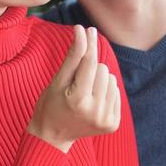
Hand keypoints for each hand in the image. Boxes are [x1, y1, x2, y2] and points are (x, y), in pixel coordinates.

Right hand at [27, 24, 120, 151]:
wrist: (52, 137)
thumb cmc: (50, 105)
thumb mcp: (57, 80)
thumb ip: (72, 56)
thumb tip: (81, 30)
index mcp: (78, 100)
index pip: (89, 63)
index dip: (88, 43)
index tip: (87, 29)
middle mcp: (95, 112)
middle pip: (102, 69)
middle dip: (89, 69)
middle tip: (75, 83)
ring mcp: (106, 120)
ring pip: (110, 79)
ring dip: (98, 80)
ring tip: (83, 92)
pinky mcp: (113, 124)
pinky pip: (115, 92)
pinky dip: (104, 91)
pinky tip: (91, 101)